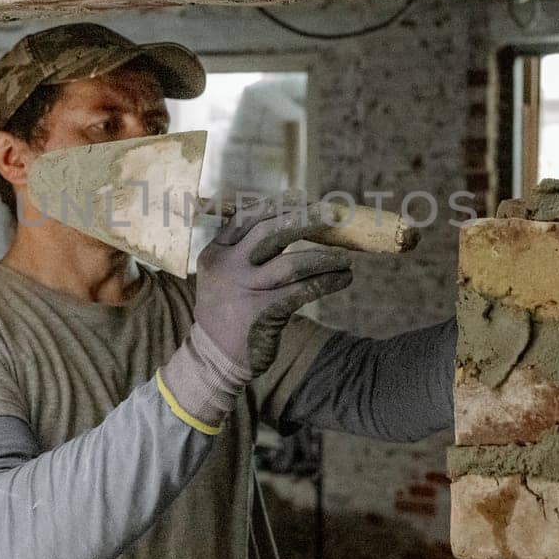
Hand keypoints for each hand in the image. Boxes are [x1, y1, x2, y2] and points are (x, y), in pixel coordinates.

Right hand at [159, 201, 353, 428]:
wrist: (213, 360)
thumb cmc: (228, 313)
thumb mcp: (224, 277)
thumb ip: (247, 252)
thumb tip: (290, 222)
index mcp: (216, 252)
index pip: (246, 217)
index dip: (276, 205)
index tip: (302, 197)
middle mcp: (227, 267)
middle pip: (271, 232)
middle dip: (306, 220)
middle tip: (332, 215)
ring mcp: (243, 290)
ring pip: (292, 263)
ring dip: (324, 258)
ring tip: (345, 259)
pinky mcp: (261, 313)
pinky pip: (301, 291)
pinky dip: (326, 282)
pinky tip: (342, 279)